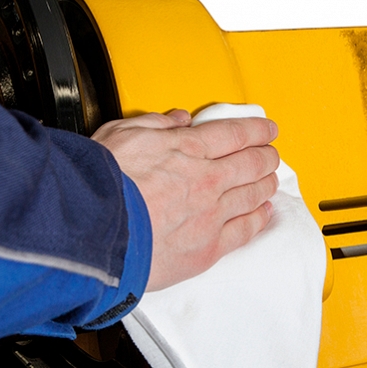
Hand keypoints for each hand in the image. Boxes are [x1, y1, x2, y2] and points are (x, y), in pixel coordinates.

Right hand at [92, 110, 278, 291]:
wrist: (95, 233)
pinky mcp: (208, 248)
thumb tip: (177, 119)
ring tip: (270, 181)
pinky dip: (259, 218)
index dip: (257, 129)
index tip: (267, 129)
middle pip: (252, 163)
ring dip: (266, 184)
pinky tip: (263, 213)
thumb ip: (154, 124)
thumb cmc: (100, 186)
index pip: (235, 134)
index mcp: (187, 148)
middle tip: (271, 154)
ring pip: (253, 194)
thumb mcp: (120, 135)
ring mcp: (211, 215)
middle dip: (266, 156)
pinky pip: (245, 229)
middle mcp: (206, 179)